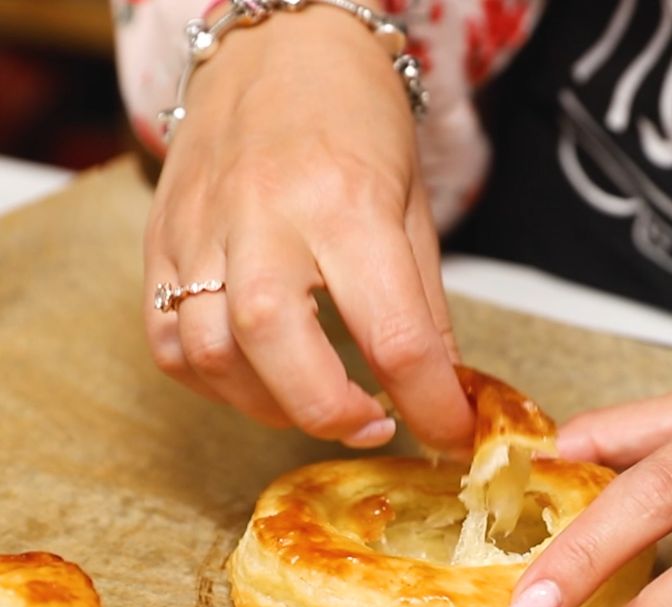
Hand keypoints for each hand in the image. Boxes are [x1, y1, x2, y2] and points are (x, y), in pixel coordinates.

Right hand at [144, 5, 472, 448]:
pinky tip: (257, 378)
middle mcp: (264, 213)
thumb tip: (441, 393)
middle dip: (329, 413)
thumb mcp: (411, 210)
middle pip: (276, 343)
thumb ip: (423, 310)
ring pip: (210, 350)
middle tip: (372, 424)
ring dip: (269, 405)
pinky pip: (167, 340)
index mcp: (347, 202)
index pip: (395, 335)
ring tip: (314, 402)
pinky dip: (214, 382)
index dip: (431, 406)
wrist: (277, 48)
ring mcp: (201, 227)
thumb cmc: (355, 123)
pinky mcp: (162, 240)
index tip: (448, 433)